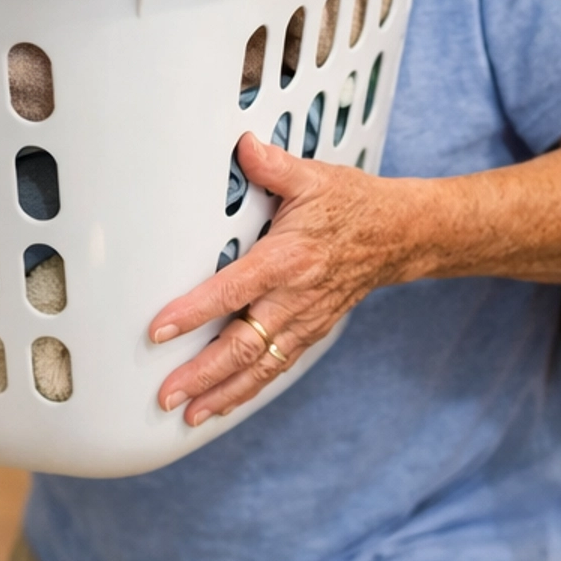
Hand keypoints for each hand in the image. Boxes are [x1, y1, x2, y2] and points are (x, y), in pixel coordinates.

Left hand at [150, 132, 421, 426]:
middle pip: (243, 344)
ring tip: (186, 414)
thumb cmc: (352, 206)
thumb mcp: (314, 177)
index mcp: (289, 258)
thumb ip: (273, 166)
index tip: (160, 329)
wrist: (400, 236)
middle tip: (166, 394)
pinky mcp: (309, 334)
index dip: (195, 312)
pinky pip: (274, 368)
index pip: (234, 290)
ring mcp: (304, 322)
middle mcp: (296, 298)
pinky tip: (218, 406)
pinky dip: (246, 391)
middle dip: (202, 373)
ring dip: (221, 394)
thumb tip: (243, 145)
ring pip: (258, 367)